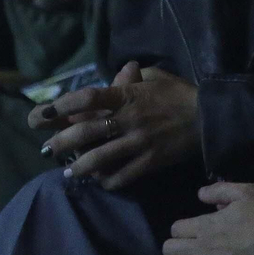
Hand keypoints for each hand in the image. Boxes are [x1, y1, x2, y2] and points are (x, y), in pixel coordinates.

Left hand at [32, 62, 199, 189]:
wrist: (209, 118)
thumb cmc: (179, 94)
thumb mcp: (155, 77)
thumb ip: (131, 77)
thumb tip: (118, 73)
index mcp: (128, 95)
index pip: (87, 97)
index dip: (62, 105)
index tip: (44, 113)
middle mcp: (129, 119)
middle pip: (87, 131)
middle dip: (62, 141)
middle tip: (46, 149)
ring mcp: (139, 142)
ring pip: (101, 157)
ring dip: (81, 166)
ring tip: (69, 170)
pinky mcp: (150, 161)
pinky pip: (124, 175)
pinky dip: (109, 180)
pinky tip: (100, 182)